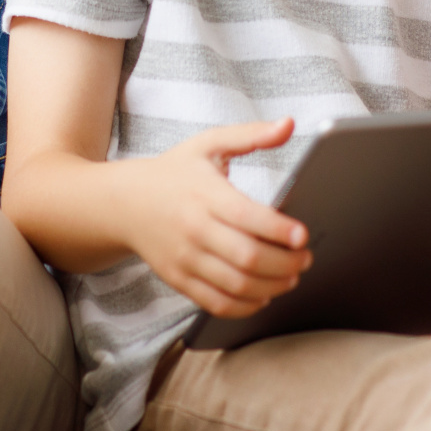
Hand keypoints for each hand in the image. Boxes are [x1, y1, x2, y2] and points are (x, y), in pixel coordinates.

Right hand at [118, 120, 311, 317]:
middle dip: (286, 263)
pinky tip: (263, 295)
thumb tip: (289, 124)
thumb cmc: (174, 172)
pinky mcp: (179, 280)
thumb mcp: (208, 144)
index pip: (247, 217)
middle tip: (305, 258)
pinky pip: (217, 304)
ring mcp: (185, 259)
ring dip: (273, 287)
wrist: (124, 203)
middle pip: (247, 257)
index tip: (303, 235)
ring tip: (291, 277)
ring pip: (237, 285)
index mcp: (205, 194)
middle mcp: (194, 230)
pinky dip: (246, 306)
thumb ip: (251, 134)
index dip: (280, 230)